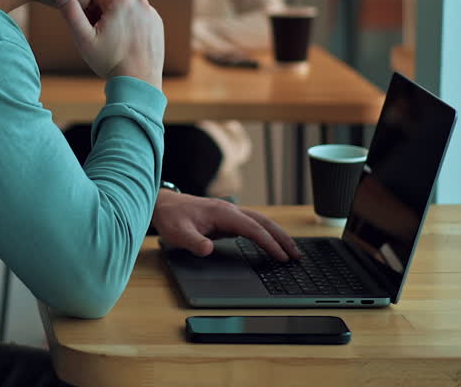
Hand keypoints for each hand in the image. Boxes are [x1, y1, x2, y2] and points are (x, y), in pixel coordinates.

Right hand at [56, 0, 164, 86]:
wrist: (138, 81)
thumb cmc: (109, 61)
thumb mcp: (84, 38)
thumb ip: (71, 13)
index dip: (88, 9)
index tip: (90, 27)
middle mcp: (139, 0)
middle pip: (111, 0)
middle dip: (102, 14)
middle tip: (100, 36)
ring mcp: (150, 11)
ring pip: (125, 8)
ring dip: (117, 19)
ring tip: (114, 41)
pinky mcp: (157, 22)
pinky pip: (138, 17)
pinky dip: (131, 26)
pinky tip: (126, 43)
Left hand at [152, 190, 302, 260]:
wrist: (163, 205)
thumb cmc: (171, 218)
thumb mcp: (178, 233)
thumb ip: (193, 241)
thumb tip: (207, 249)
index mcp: (222, 212)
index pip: (252, 228)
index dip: (268, 242)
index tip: (281, 256)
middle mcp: (230, 211)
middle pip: (263, 222)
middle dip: (282, 238)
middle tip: (297, 255)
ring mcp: (230, 214)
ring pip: (261, 222)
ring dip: (278, 235)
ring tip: (292, 252)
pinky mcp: (228, 219)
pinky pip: (253, 226)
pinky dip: (267, 234)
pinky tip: (273, 244)